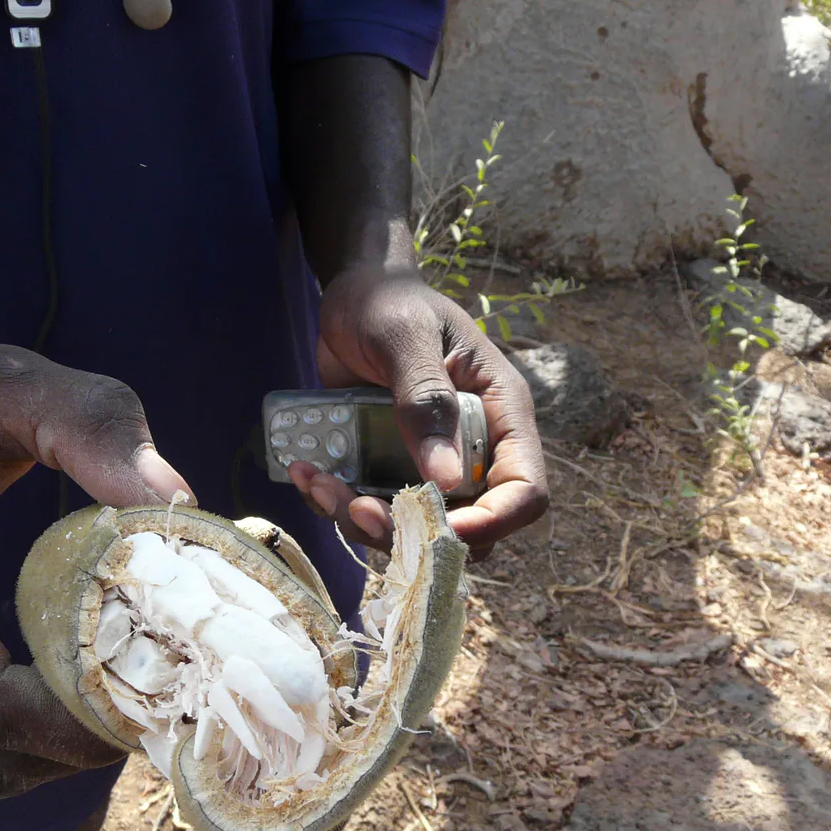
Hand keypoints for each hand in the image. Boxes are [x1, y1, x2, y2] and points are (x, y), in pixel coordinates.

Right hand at [0, 314, 192, 799]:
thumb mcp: (7, 380)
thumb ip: (92, 426)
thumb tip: (177, 501)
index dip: (72, 722)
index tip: (162, 694)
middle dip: (72, 748)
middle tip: (164, 706)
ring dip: (48, 755)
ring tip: (128, 701)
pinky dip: (19, 741)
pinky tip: (76, 694)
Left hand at [290, 265, 547, 557]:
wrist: (352, 296)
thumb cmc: (390, 302)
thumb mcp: (405, 338)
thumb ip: (426, 401)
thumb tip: (446, 480)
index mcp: (500, 414)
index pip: (525, 491)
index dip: (493, 522)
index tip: (437, 528)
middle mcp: (473, 449)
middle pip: (468, 529)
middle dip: (411, 534)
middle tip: (356, 508)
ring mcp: (430, 464)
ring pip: (414, 530)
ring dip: (362, 523)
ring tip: (318, 483)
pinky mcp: (388, 469)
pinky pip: (370, 510)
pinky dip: (335, 505)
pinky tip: (305, 472)